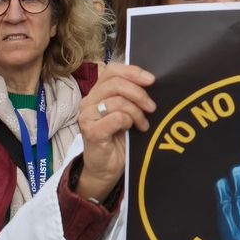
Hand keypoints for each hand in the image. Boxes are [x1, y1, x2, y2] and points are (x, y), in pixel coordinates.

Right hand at [75, 63, 156, 201]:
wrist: (105, 169)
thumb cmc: (118, 140)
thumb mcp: (127, 113)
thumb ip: (131, 97)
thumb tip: (151, 82)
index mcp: (98, 93)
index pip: (112, 70)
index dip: (133, 72)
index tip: (151, 80)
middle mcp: (89, 101)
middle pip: (116, 83)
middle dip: (139, 93)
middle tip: (151, 107)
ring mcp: (87, 116)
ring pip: (118, 101)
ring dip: (137, 112)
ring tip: (143, 124)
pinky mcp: (92, 131)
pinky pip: (116, 118)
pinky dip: (129, 122)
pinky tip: (133, 130)